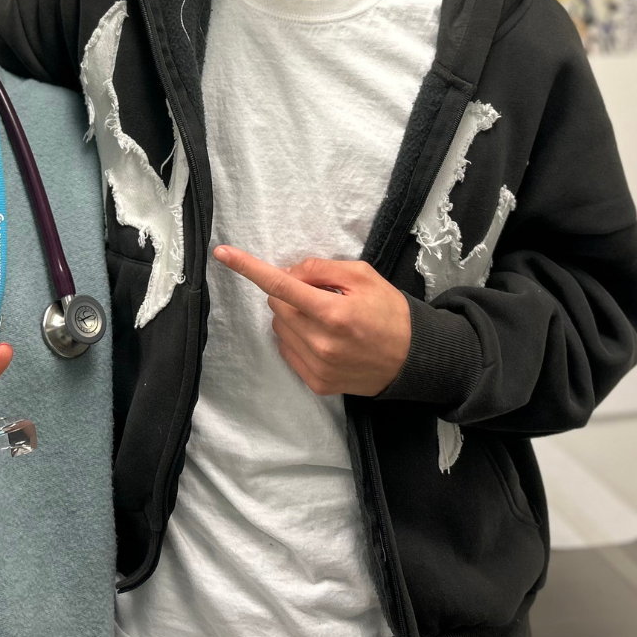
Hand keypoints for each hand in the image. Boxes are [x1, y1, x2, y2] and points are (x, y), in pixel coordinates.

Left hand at [213, 247, 410, 396]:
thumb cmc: (389, 311)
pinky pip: (287, 350)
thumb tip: (288, 274)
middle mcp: (321, 342)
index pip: (280, 286)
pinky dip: (297, 337)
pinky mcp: (317, 383)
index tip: (222, 253)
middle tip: (321, 295)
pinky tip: (324, 338)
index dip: (249, 267)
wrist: (414, 359)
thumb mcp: (363, 275)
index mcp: (333, 312)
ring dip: (293, 316)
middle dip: (290, 294)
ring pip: (279, 328)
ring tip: (327, 319)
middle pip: (277, 305)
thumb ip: (321, 269)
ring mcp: (318, 366)